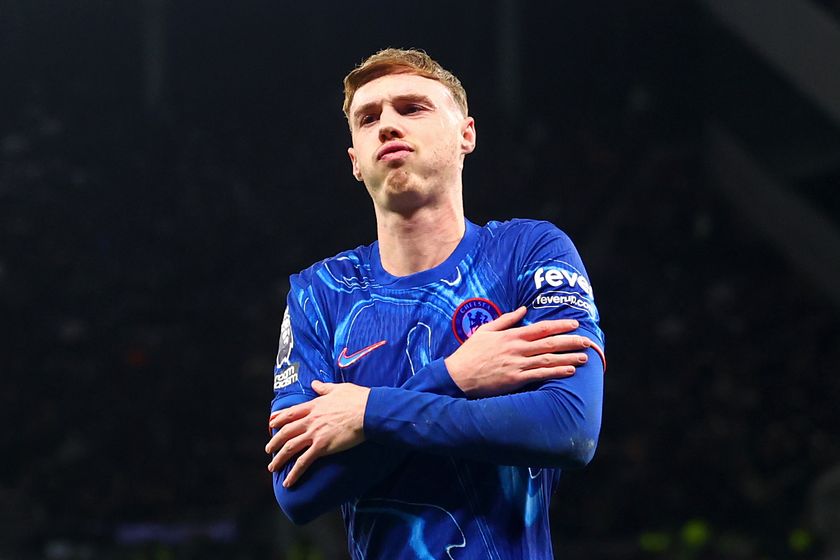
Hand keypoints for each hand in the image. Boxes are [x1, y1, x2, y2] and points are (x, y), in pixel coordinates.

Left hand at [266, 380, 369, 486]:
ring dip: (279, 459)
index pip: (290, 413)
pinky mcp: (322, 447)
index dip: (279, 419)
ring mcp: (314, 434)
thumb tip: (315, 383)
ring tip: (273, 467)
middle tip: (268, 449)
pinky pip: (303, 462)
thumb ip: (324, 388)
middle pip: (285, 432)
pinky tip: (288, 482)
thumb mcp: (338, 389)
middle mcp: (310, 420)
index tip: (271, 424)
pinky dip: (293, 473)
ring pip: (289, 448)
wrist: (368, 411)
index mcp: (314, 406)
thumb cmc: (357, 399)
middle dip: (274, 442)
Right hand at [444, 306, 591, 396]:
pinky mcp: (515, 380)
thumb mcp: (485, 330)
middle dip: (571, 341)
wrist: (458, 376)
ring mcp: (517, 364)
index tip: (574, 324)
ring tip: (583, 357)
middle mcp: (517, 349)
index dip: (559, 325)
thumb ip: (506, 320)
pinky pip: (540, 375)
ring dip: (568, 357)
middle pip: (549, 342)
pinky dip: (556, 372)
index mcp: (511, 336)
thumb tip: (522, 309)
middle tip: (587, 341)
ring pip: (548, 359)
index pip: (541, 328)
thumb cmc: (470, 353)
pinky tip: (569, 371)